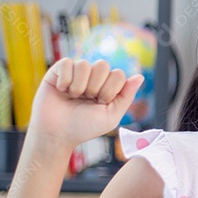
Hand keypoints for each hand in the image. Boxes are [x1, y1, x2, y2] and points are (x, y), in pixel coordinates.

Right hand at [28, 58, 143, 150]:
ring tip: (73, 97)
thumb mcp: (111, 116)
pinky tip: (62, 90)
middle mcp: (92, 76)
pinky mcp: (58, 71)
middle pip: (103, 65)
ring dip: (79, 86)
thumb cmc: (84, 127)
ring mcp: (75, 73)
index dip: (110, 90)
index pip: (118, 74)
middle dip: (96, 87)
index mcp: (107, 85)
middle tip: (87, 100)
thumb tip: (140, 76)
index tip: (101, 103)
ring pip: (84, 64)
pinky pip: (67, 63)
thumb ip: (126, 96)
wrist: (57, 134)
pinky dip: (65, 80)